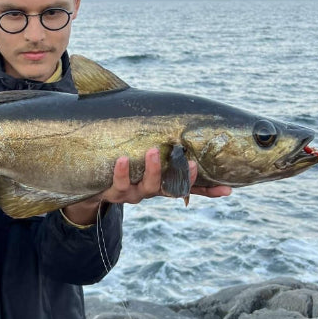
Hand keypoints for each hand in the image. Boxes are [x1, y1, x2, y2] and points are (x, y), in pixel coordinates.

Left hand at [61, 148, 230, 225]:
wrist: (90, 185)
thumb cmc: (122, 164)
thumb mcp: (142, 157)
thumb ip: (160, 146)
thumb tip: (179, 126)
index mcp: (162, 183)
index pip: (191, 188)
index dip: (209, 191)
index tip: (227, 189)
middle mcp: (151, 190)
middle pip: (173, 187)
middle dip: (184, 177)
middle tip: (190, 161)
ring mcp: (133, 192)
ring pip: (148, 186)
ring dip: (153, 169)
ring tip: (153, 150)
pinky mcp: (113, 192)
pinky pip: (119, 183)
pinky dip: (121, 171)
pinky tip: (122, 159)